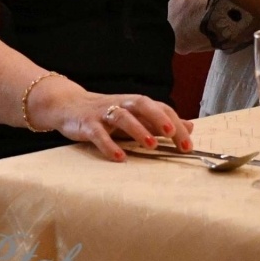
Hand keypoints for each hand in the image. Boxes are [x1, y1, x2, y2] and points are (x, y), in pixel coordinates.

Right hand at [37, 82, 192, 162]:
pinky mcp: (87, 124)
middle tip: (173, 134)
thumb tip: (190, 127)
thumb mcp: (136, 116)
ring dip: (138, 130)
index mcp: (137, 103)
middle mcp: (122, 104)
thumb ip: (160, 122)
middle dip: (160, 119)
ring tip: (151, 145)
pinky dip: (109, 145)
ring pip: (123, 116)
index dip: (176, 123)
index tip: (188, 143)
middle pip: (144, 106)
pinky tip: (119, 157)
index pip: (161, 109)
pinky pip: (98, 134)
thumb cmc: (107, 113)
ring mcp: (104, 113)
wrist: (69, 105)